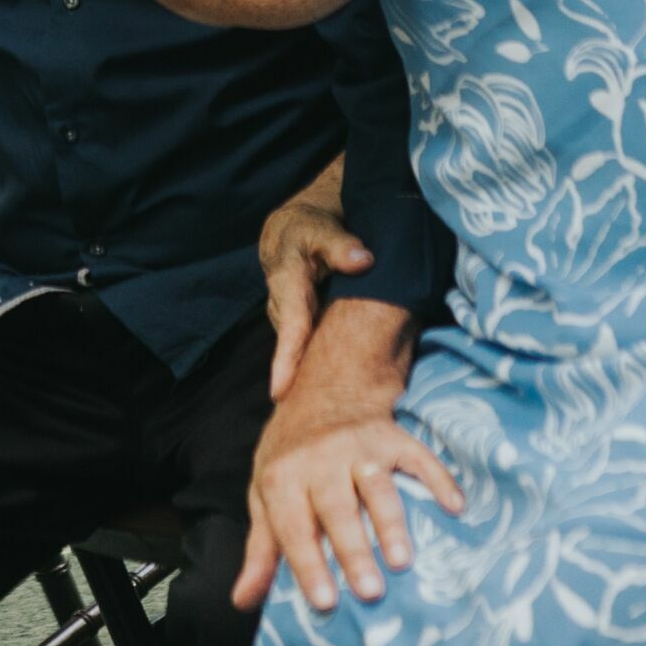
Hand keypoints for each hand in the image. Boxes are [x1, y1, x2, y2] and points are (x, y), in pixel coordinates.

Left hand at [232, 309, 463, 614]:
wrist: (321, 389)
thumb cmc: (291, 455)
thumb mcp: (265, 495)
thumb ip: (261, 549)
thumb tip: (243, 601)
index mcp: (283, 476)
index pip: (293, 526)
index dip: (307, 564)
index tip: (324, 603)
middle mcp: (320, 457)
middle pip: (337, 507)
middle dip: (353, 550)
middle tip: (369, 592)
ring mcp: (358, 444)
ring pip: (375, 484)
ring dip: (390, 522)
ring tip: (403, 560)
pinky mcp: (391, 435)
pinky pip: (417, 456)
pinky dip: (438, 479)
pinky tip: (455, 506)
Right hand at [260, 194, 373, 400]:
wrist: (292, 230)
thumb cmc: (308, 228)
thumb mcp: (321, 229)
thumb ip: (340, 246)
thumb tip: (364, 260)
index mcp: (288, 285)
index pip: (292, 326)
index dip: (287, 359)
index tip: (281, 391)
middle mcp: (284, 309)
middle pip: (298, 350)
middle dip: (304, 382)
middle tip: (320, 417)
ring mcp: (291, 321)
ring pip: (306, 350)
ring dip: (316, 374)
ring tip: (335, 406)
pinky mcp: (301, 327)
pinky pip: (311, 347)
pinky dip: (322, 363)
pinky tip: (342, 383)